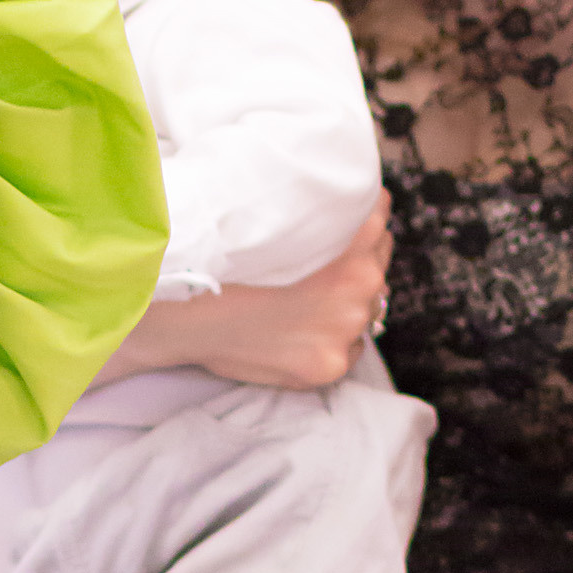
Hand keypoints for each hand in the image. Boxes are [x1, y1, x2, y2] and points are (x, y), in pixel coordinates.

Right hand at [120, 198, 391, 393]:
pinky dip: (348, 334)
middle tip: (360, 243)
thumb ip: (315, 242)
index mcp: (350, 274)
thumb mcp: (275, 246)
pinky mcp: (328, 370)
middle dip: (371, 257)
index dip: (377, 216)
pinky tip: (332, 323)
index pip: (378, 236)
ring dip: (360, 299)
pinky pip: (356, 348)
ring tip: (343, 286)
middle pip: (378, 276)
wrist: (194, 324)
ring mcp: (342, 346)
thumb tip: (345, 232)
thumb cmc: (226, 278)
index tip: (376, 201)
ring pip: (370, 313)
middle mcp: (354, 311)